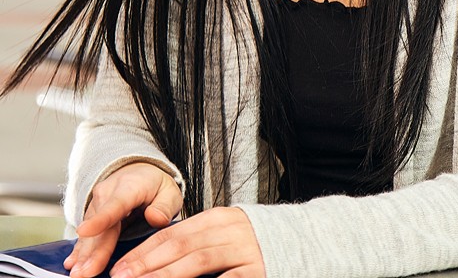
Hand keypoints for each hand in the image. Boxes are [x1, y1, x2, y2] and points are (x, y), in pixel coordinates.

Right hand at [65, 162, 182, 277]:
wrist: (137, 174)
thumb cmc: (154, 186)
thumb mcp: (169, 191)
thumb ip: (165, 205)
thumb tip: (155, 218)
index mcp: (129, 186)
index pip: (115, 204)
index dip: (100, 219)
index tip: (85, 231)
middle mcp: (107, 195)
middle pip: (101, 227)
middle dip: (92, 251)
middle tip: (84, 273)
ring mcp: (96, 206)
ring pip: (90, 234)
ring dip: (83, 255)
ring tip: (77, 273)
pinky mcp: (90, 217)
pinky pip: (85, 236)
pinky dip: (79, 250)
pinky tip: (71, 263)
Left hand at [108, 208, 263, 277]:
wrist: (305, 241)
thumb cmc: (256, 244)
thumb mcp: (226, 234)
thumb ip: (197, 242)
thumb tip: (154, 260)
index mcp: (218, 219)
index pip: (171, 234)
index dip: (143, 251)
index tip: (119, 267)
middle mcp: (229, 230)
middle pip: (179, 247)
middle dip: (146, 264)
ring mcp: (244, 249)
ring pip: (197, 262)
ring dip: (165, 276)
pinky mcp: (256, 270)